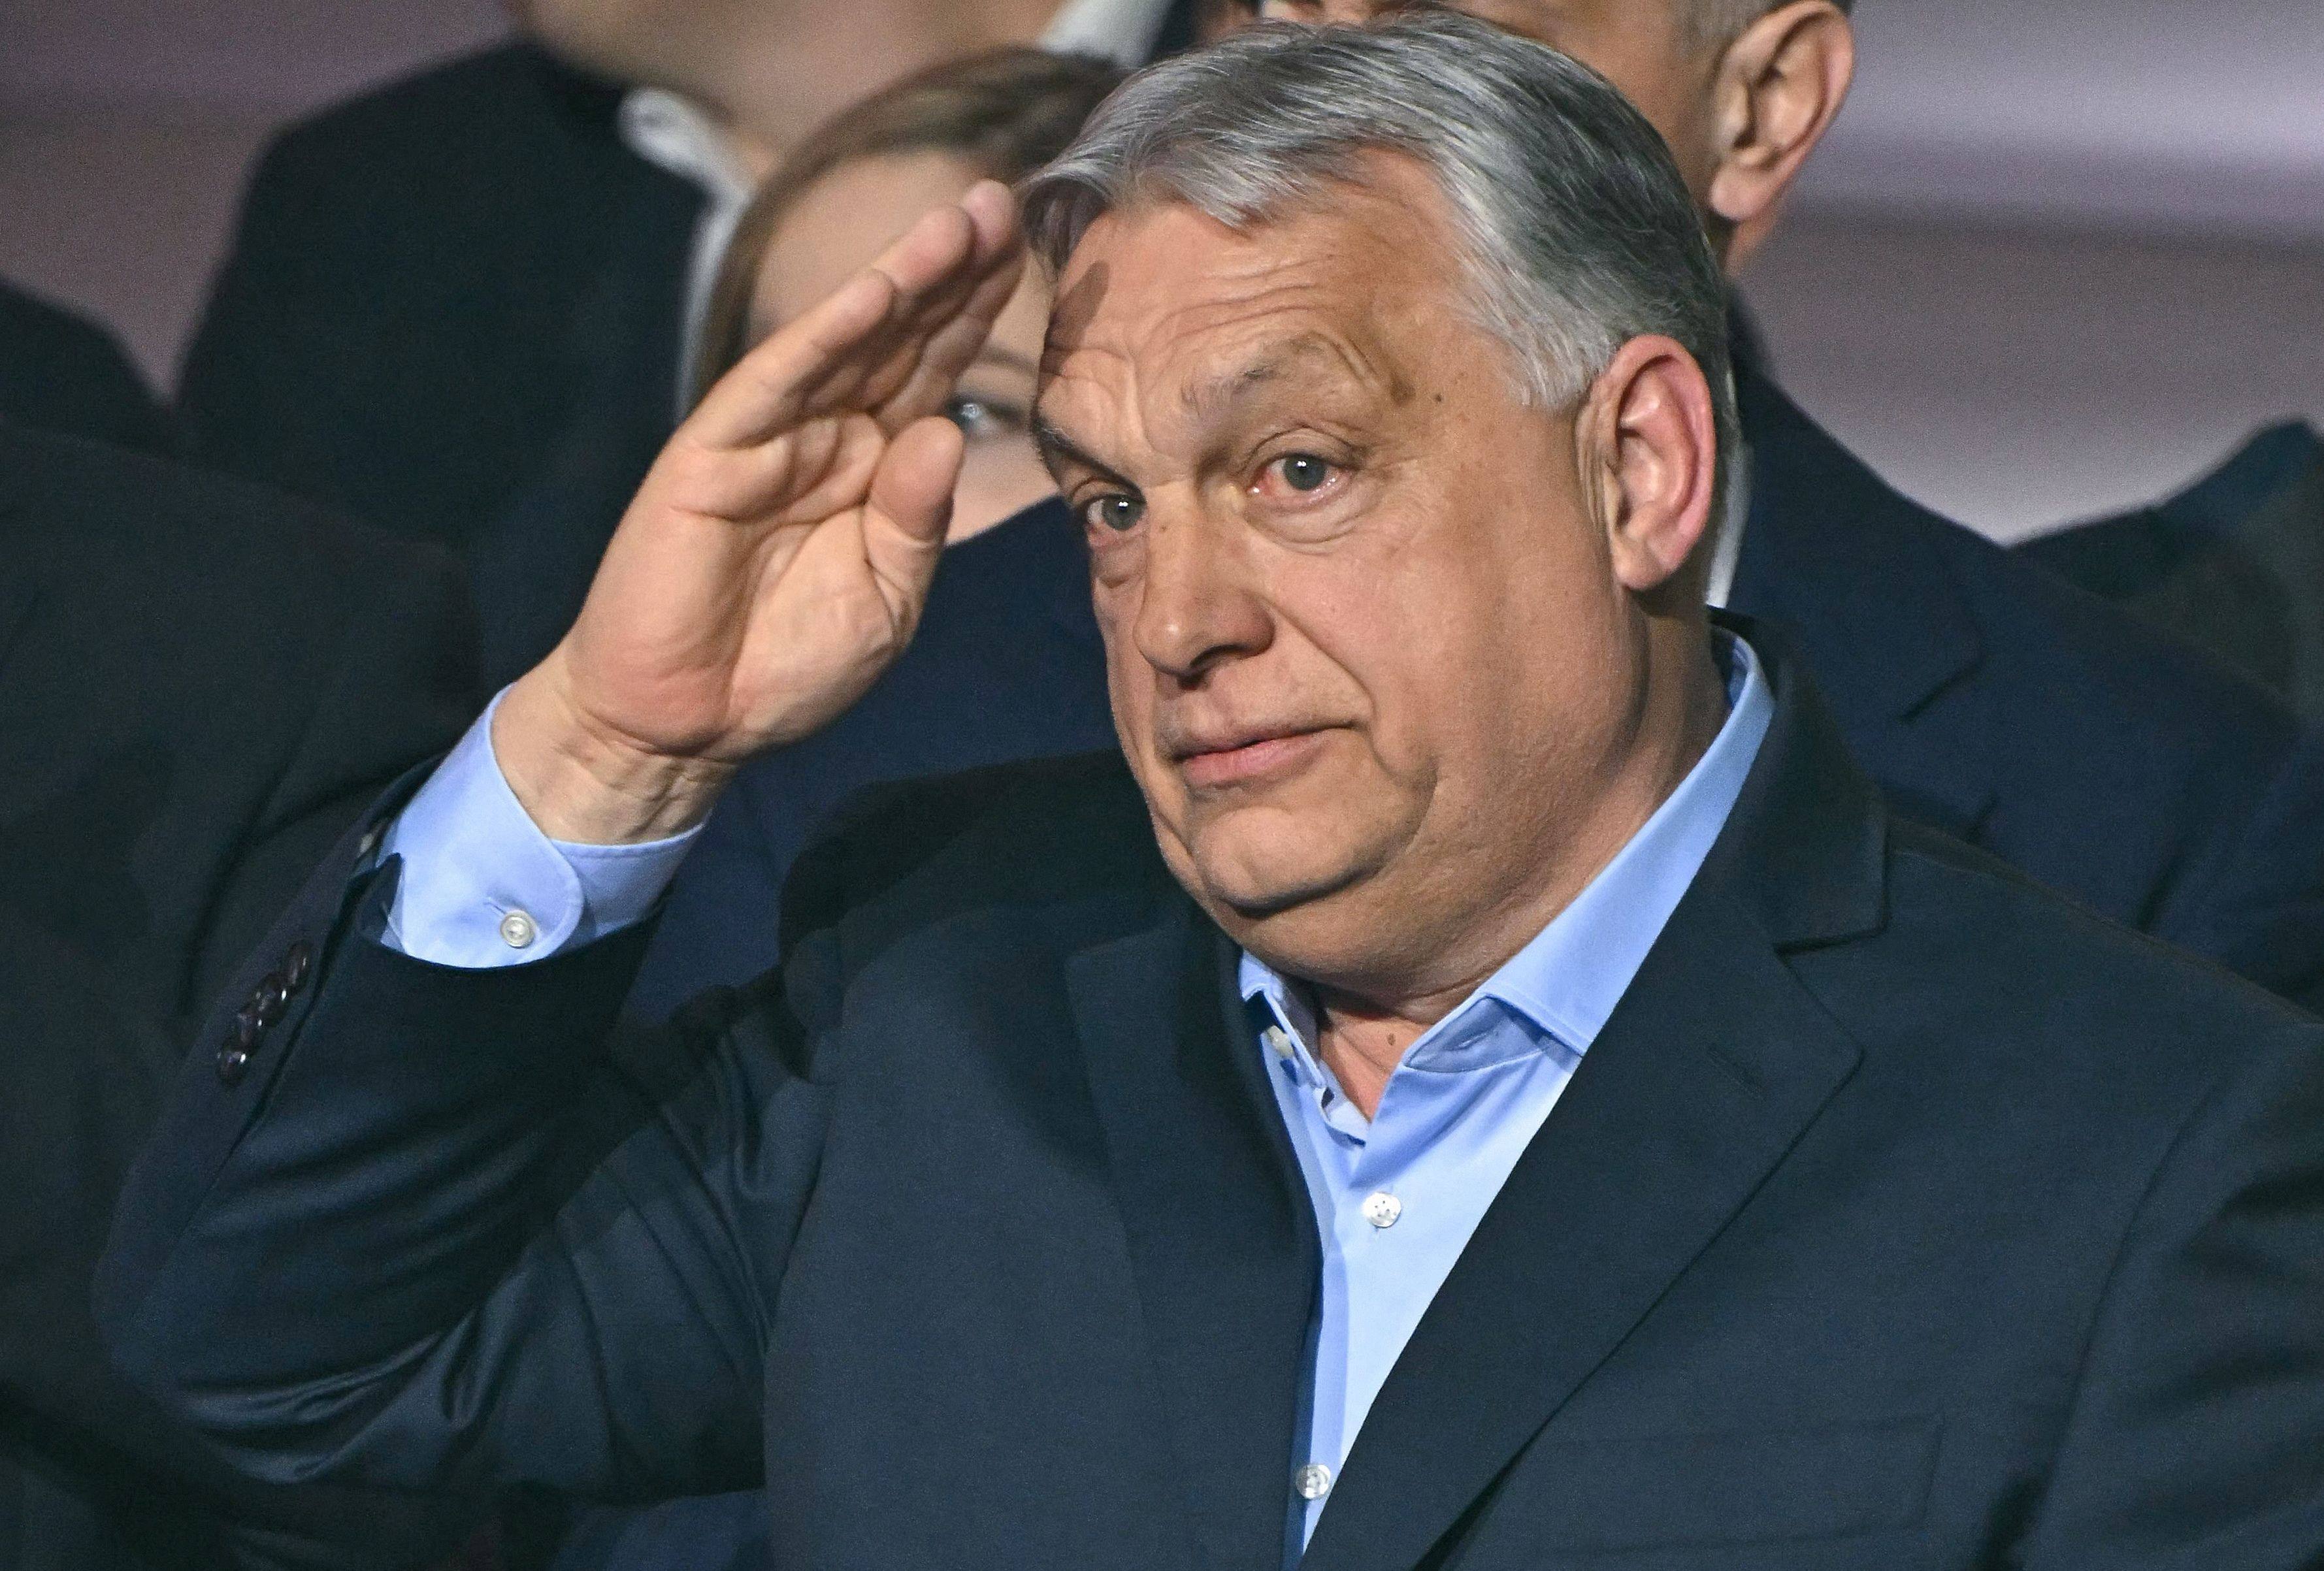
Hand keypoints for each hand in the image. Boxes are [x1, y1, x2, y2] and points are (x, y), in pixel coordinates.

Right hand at [494, 181, 1023, 842]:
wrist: (687, 724)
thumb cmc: (786, 666)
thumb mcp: (886, 600)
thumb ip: (917, 521)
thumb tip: (942, 435)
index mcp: (875, 467)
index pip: (937, 372)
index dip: (980, 312)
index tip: (1036, 250)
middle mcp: (827, 435)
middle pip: (903, 339)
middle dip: (955, 271)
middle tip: (1006, 200)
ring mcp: (769, 439)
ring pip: (848, 343)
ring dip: (904, 279)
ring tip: (960, 220)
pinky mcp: (713, 455)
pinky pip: (777, 383)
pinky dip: (824, 336)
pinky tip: (877, 291)